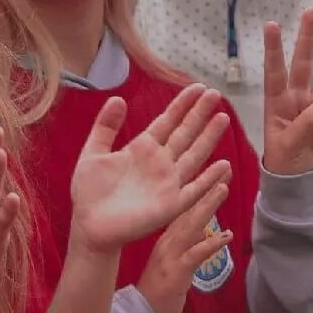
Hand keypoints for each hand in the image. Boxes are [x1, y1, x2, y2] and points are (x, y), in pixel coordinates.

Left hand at [69, 86, 232, 253]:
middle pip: (185, 133)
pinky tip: (223, 164)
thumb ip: (105, 127)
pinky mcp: (171, 205)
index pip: (168, 121)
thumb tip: (118, 98)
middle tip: (216, 94)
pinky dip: (210, 179)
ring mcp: (168, 183)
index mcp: (142, 148)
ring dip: (209, 138)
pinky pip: (195, 190)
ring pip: (194, 155)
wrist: (89, 226)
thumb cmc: (89, 192)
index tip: (199, 87)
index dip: (183, 104)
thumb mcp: (93, 153)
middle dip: (200, 114)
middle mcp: (160, 162)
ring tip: (223, 118)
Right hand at [135, 178, 231, 312]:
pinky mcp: (175, 274)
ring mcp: (169, 258)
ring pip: (190, 226)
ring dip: (207, 207)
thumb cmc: (155, 295)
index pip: (182, 209)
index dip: (198, 189)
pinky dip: (210, 245)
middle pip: (187, 210)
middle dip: (206, 188)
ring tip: (223, 188)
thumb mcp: (168, 266)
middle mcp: (166, 243)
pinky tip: (227, 236)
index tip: (214, 172)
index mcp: (165, 240)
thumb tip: (199, 233)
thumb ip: (181, 248)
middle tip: (224, 168)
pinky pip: (195, 256)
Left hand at [262, 11, 312, 176]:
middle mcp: (296, 98)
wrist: (306, 182)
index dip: (274, 49)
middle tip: (310, 11)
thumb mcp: (288, 146)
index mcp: (276, 103)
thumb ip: (306, 122)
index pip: (274, 71)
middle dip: (307, 37)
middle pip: (303, 63)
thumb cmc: (286, 164)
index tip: (271, 25)